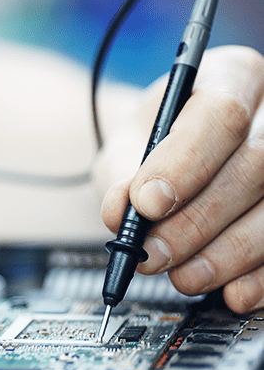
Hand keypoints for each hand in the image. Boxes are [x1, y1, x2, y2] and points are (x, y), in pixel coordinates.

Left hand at [100, 45, 263, 313]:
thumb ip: (120, 177)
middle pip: (255, 167)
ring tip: (182, 276)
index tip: (145, 204)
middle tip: (152, 255)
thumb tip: (119, 213)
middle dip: (197, 222)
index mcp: (232, 77)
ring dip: (226, 254)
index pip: (221, 115)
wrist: (170, 164)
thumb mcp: (125, 151)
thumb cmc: (152, 148)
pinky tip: (231, 291)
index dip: (184, 164)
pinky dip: (260, 277)